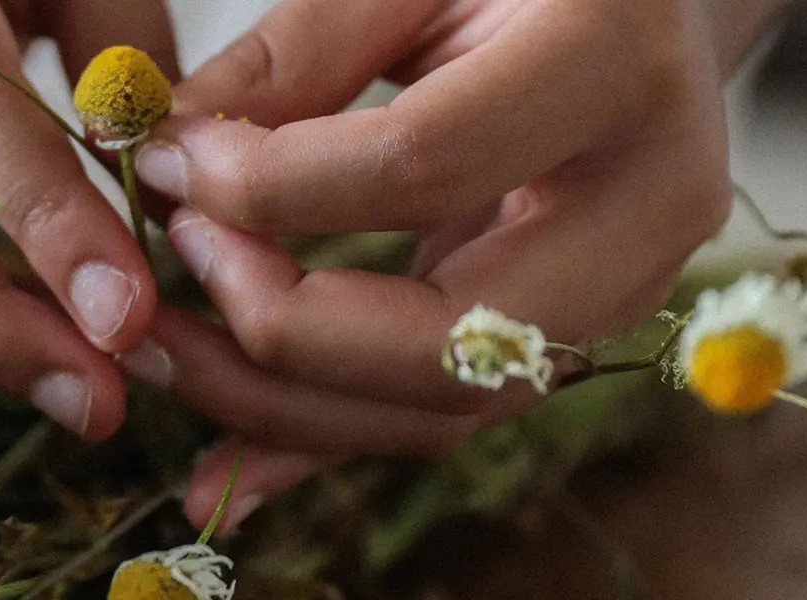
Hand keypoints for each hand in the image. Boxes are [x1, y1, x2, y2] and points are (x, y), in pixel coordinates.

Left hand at [124, 0, 783, 527]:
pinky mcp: (568, 342)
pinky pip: (438, 418)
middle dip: (277, 330)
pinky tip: (225, 472)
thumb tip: (160, 148)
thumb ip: (295, 52)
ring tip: (157, 359)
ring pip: (442, 406)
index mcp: (613, 63)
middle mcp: (649, 200)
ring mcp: (625, 291)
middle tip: (159, 280)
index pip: (423, 165)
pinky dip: (323, 444)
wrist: (646, 15)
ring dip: (277, 405)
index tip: (168, 166)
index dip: (271, 185)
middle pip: (451, 336)